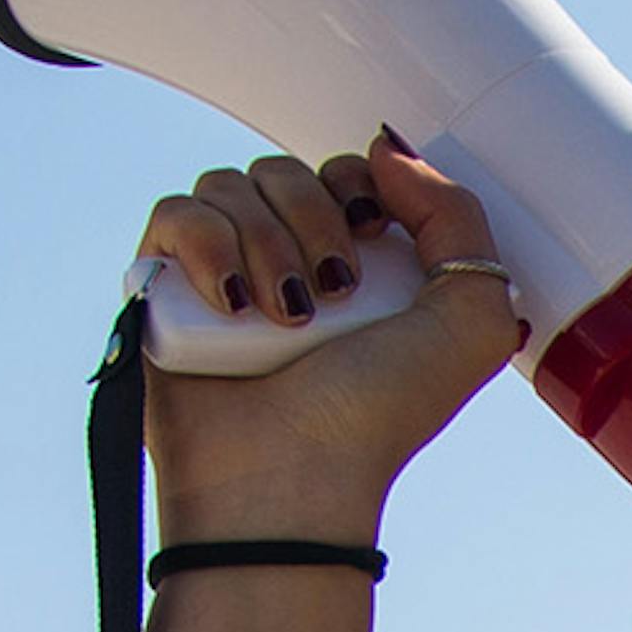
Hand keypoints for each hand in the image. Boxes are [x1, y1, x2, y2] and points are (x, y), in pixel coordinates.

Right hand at [138, 135, 523, 535]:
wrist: (291, 479)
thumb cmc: (375, 417)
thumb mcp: (470, 321)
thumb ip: (459, 220)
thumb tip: (382, 151)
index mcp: (352, 265)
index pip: (339, 173)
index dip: (355, 188)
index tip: (369, 236)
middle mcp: (283, 263)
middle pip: (283, 170)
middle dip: (313, 219)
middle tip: (329, 295)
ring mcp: (218, 274)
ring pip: (228, 187)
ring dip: (265, 243)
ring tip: (282, 319)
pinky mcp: (160, 290)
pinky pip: (174, 216)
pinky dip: (207, 247)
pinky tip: (231, 306)